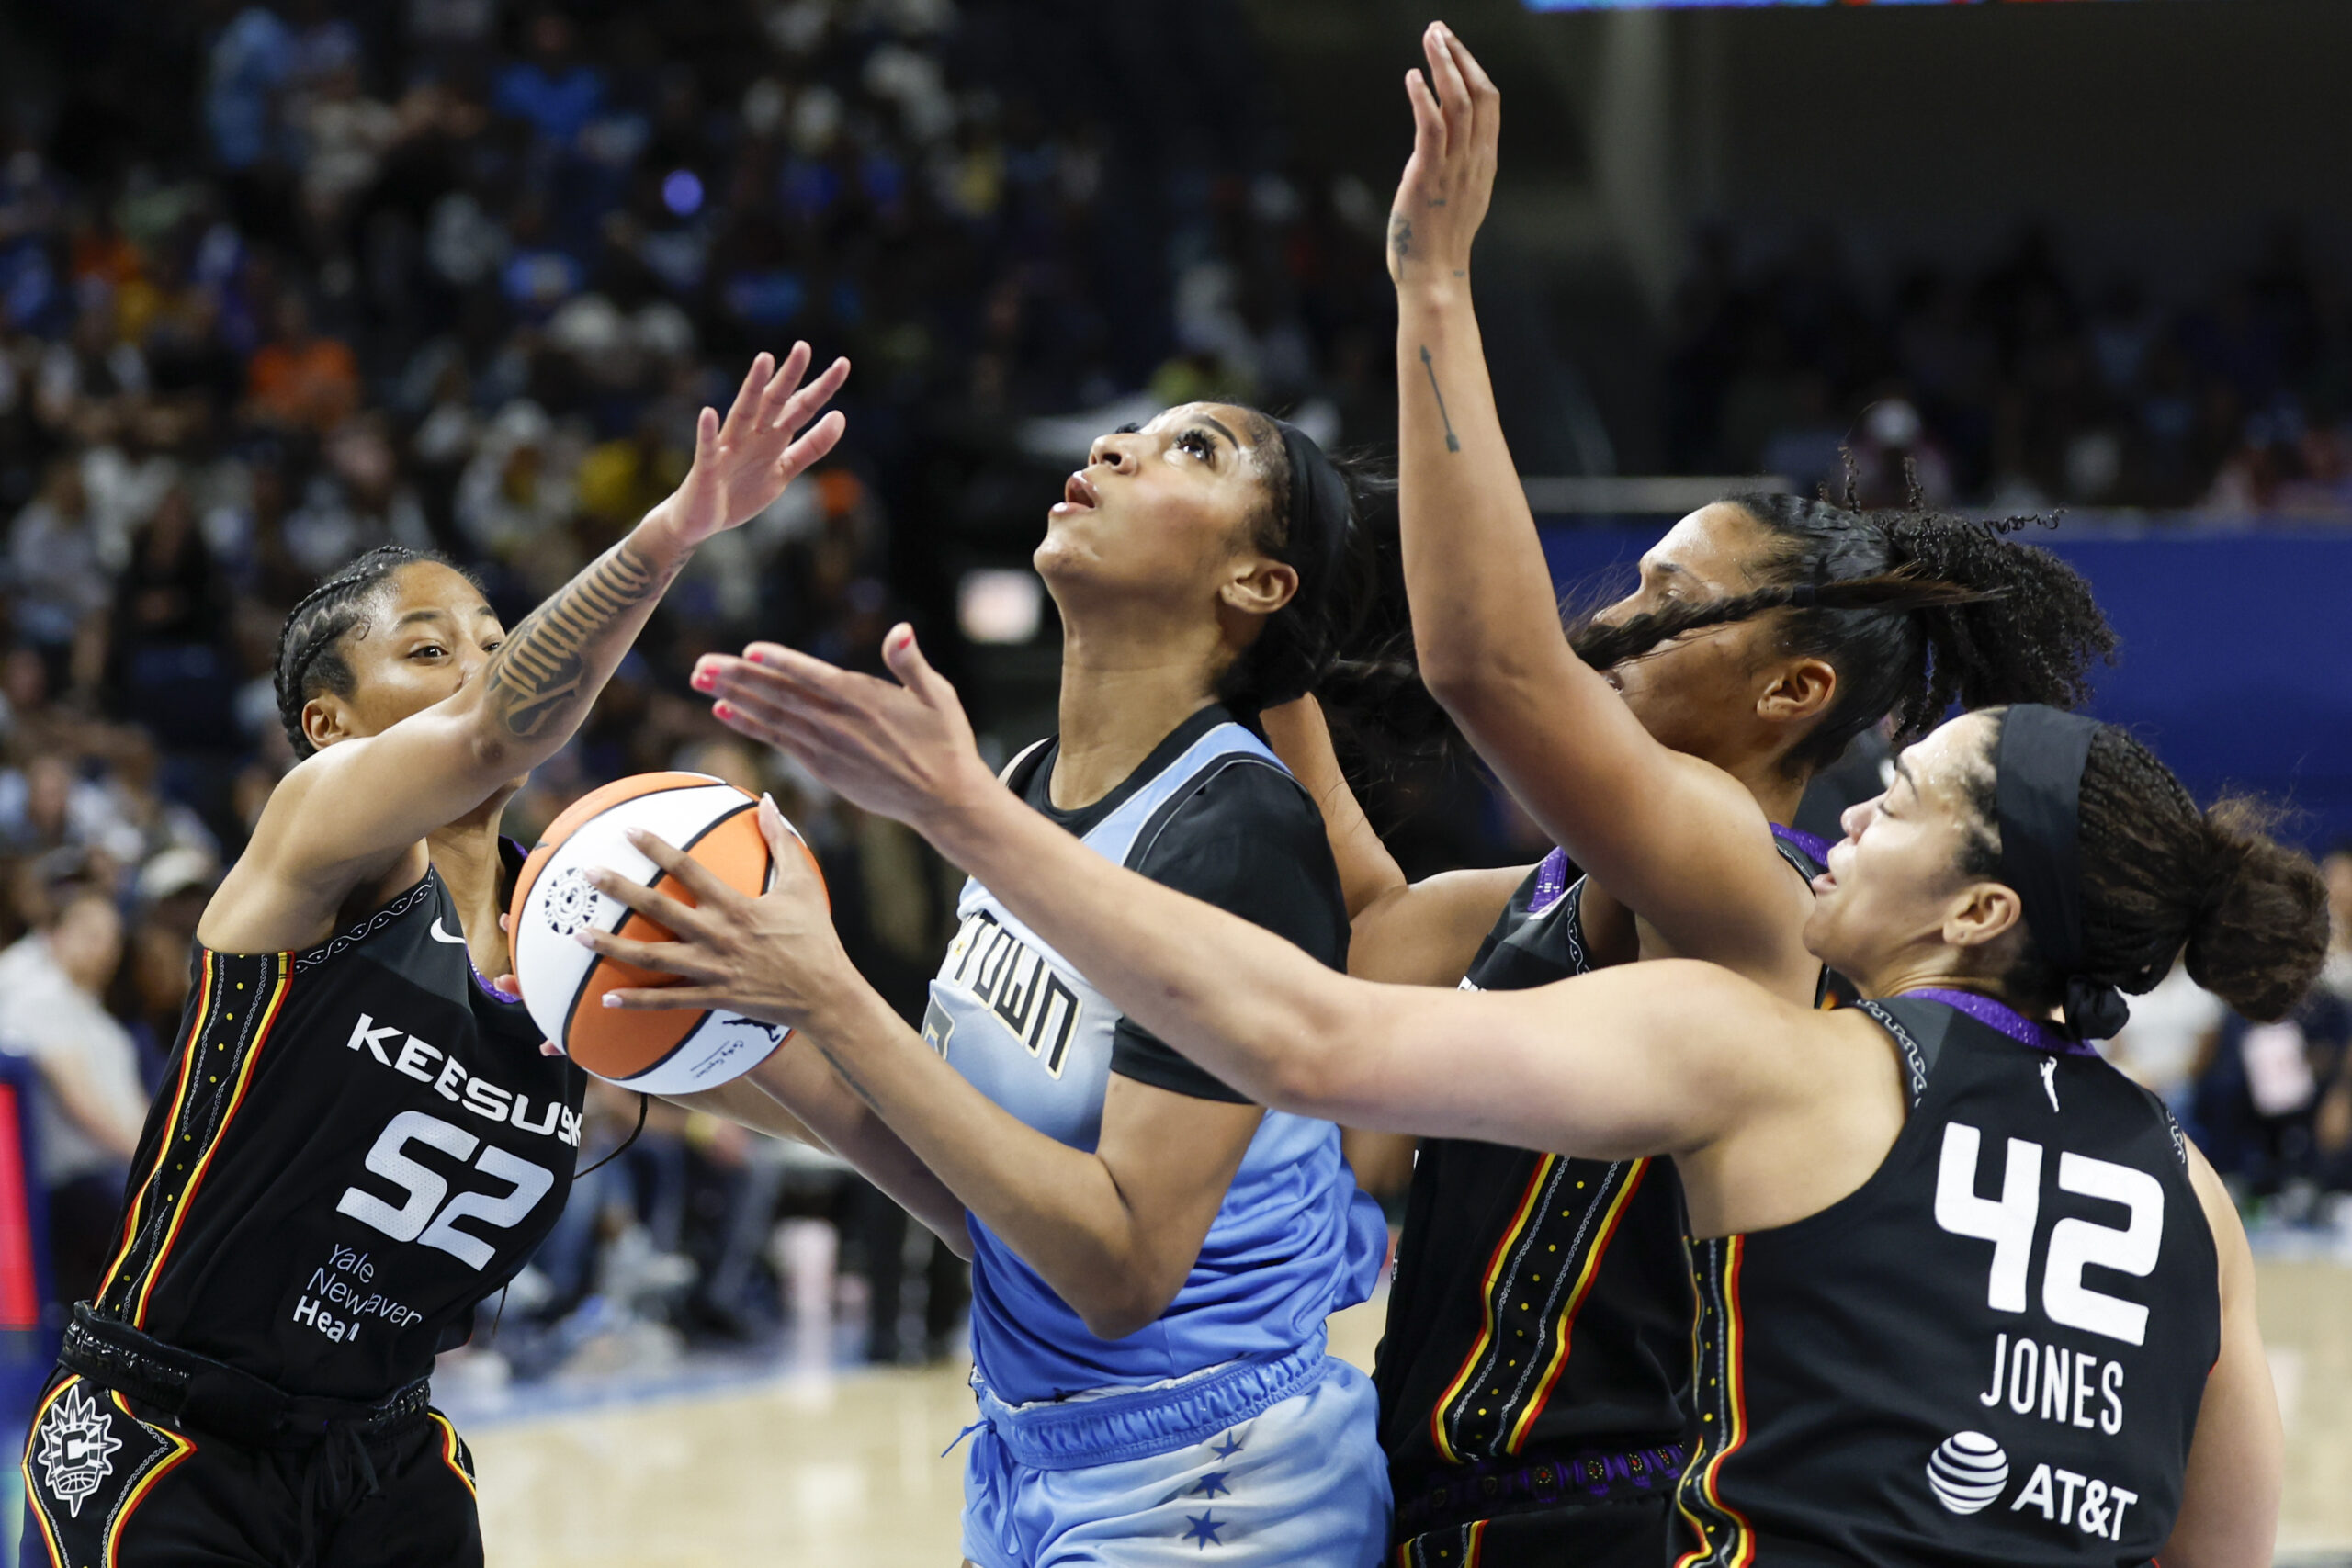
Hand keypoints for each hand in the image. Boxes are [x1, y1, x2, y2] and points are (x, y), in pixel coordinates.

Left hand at [570, 795, 857, 1033]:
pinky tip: (606, 998)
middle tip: (588, 873)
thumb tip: (767, 800)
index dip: (657, 848)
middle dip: (620, 889)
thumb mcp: (803, 884)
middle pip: (658, 909)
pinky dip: (637, 1001)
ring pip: (651, 957)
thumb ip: (782, 841)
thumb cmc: (815, 937)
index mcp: (736, 906)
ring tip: (578, 934)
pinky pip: (667, 1001)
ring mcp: (712, 969)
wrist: (825, 994)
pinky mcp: (713, 997)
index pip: (688, 870)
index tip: (628, 831)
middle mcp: (717, 936)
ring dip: (612, 946)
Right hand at [646, 344, 849, 548]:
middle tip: (804, 347)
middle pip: (774, 402)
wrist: (701, 522)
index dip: (821, 389)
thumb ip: (811, 447)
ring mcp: (729, 448)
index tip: (843, 364)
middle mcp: (752, 436)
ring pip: (743, 413)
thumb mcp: (784, 471)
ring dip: (752, 388)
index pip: (800, 407)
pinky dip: (707, 432)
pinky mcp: (707, 467)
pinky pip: (708, 448)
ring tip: (764, 360)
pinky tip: (709, 413)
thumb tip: (840, 416)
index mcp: (772, 438)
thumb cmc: (740, 493)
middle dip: (789, 376)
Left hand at [691, 625, 1000, 837]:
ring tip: (699, 681)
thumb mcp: (939, 696)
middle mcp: (840, 723)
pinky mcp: (824, 768)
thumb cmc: (946, 741)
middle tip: (700, 665)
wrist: (944, 799)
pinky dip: (750, 726)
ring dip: (733, 698)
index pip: (814, 677)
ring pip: (773, 717)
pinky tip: (723, 712)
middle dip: (738, 678)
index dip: (781, 663)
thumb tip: (900, 630)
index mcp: (865, 699)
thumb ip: (911, 662)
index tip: (748, 651)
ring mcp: (828, 748)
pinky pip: (779, 742)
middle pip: (781, 695)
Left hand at [1388, 22, 1499, 288]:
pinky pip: (1432, 127)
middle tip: (1440, 30)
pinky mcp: (1428, 176)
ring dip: (1444, 65)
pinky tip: (1413, 76)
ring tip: (1430, 38)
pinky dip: (1424, 96)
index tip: (1455, 47)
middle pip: (1480, 94)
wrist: (1434, 277)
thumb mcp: (1456, 195)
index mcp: (1484, 163)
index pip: (1489, 104)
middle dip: (1461, 57)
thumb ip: (1454, 165)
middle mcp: (1475, 160)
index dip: (1474, 69)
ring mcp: (1454, 168)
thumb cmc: (1438, 242)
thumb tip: (1437, 139)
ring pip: (1458, 103)